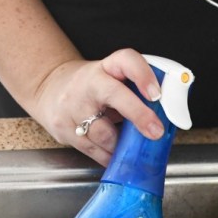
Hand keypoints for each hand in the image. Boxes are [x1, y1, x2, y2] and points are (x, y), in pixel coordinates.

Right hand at [30, 48, 165, 165]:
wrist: (49, 89)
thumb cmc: (92, 88)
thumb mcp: (112, 80)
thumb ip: (135, 92)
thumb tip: (167, 117)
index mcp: (106, 67)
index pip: (126, 61)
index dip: (143, 75)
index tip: (156, 94)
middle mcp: (88, 83)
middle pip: (114, 95)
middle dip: (138, 115)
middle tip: (155, 132)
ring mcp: (73, 106)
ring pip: (103, 132)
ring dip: (120, 145)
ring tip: (129, 147)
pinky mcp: (63, 127)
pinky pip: (92, 150)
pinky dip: (108, 156)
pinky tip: (114, 155)